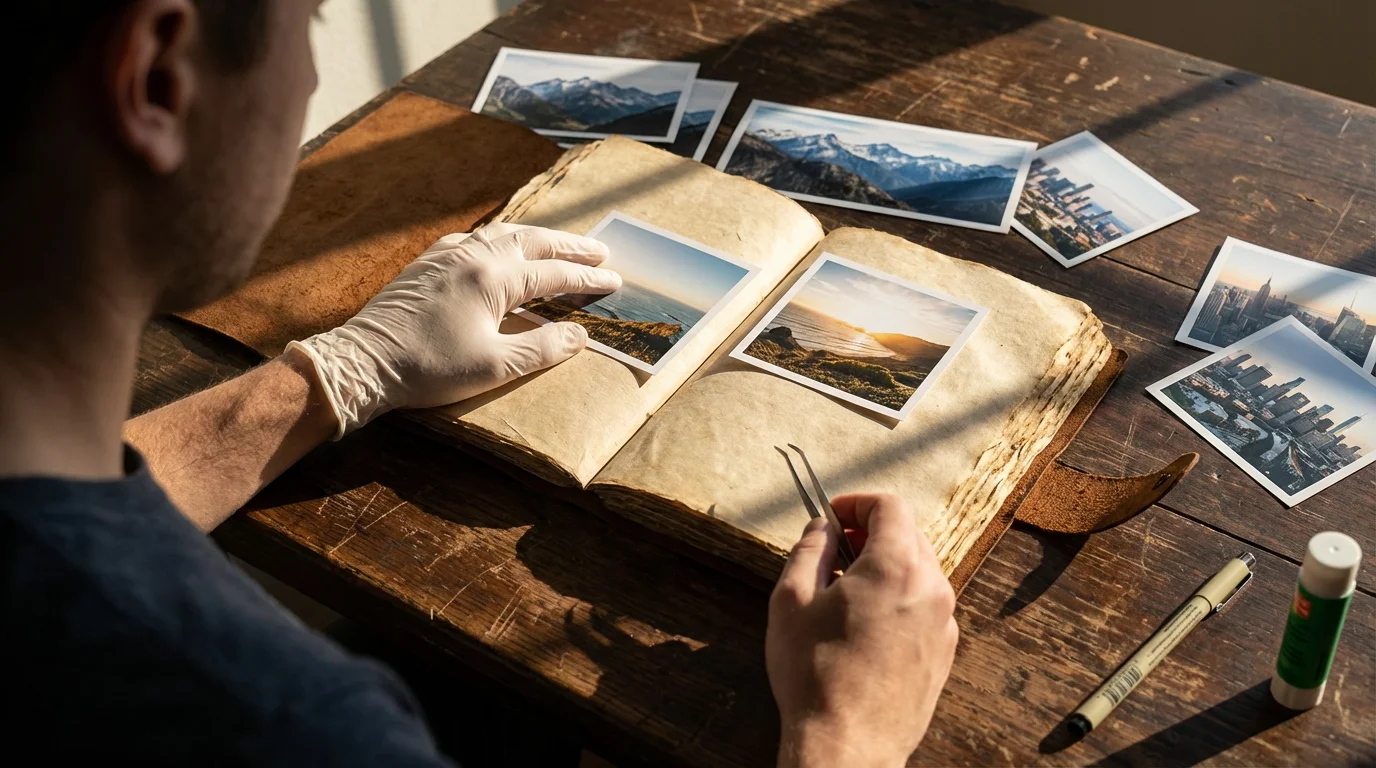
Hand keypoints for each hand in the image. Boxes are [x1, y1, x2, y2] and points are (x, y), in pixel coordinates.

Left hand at [290, 222, 620, 436]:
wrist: (364, 362)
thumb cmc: (429, 368)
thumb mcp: (495, 366)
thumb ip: (543, 347)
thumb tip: (579, 336)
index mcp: (493, 278)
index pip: (554, 273)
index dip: (587, 278)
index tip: (614, 280)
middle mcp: (472, 255)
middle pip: (533, 241)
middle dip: (570, 246)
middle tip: (600, 251)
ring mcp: (446, 255)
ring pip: (503, 233)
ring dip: (537, 237)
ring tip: (559, 244)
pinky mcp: (427, 263)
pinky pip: (474, 239)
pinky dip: (501, 239)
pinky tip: (501, 248)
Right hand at [766, 493, 958, 767]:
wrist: (848, 745)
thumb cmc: (814, 674)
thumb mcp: (791, 600)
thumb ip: (810, 550)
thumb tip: (822, 526)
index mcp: (895, 566)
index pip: (890, 506)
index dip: (857, 502)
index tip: (833, 515)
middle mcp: (931, 587)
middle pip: (909, 534)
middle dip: (871, 532)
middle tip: (835, 550)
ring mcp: (944, 621)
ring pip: (919, 570)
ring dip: (885, 566)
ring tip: (845, 593)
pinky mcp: (944, 651)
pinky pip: (925, 605)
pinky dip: (899, 598)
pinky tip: (865, 625)